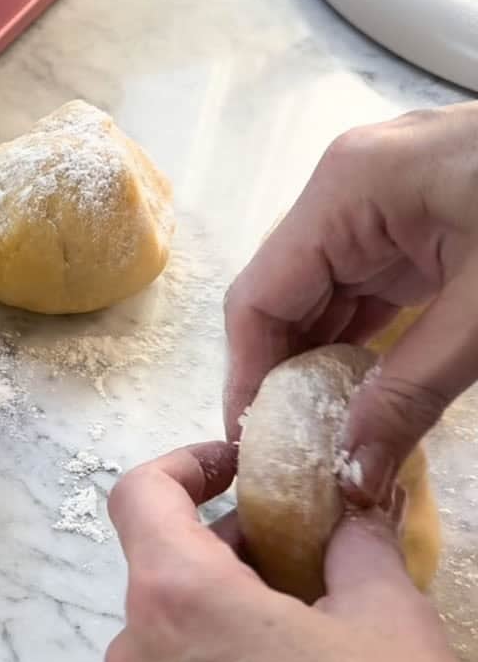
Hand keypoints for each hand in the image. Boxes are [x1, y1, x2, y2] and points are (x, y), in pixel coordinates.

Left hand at [105, 443, 477, 661]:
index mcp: (177, 601)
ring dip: (223, 605)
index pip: (139, 495)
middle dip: (225, 544)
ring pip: (167, 626)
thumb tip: (351, 509)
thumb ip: (353, 546)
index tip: (235, 466)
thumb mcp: (388, 622)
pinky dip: (215, 659)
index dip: (184, 465)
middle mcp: (138, 655)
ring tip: (305, 619)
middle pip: (158, 564)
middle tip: (298, 548)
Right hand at [223, 101, 477, 504]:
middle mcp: (346, 187)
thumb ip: (410, 394)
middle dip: (283, 377)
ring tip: (321, 435)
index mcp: (347, 190)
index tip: (251, 450)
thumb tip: (349, 475)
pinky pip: (363, 283)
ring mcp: (380, 198)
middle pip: (283, 294)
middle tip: (289, 454)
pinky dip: (359, 339)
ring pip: (321, 292)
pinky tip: (362, 390)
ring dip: (321, 363)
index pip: (260, 297)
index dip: (247, 378)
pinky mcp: (414, 216)